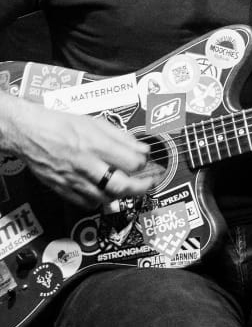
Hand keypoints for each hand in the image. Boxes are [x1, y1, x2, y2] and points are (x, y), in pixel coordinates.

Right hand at [0, 100, 154, 209]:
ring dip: (120, 195)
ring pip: (105, 197)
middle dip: (140, 187)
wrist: (29, 132)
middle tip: (148, 183)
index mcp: (95, 144)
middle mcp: (85, 163)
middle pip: (120, 186)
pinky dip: (99, 200)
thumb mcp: (96, 123)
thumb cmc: (61, 125)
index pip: (132, 162)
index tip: (147, 162)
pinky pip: (85, 203)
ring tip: (126, 187)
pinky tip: (103, 192)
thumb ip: (122, 137)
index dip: (144, 164)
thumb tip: (143, 149)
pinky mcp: (61, 188)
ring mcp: (72, 178)